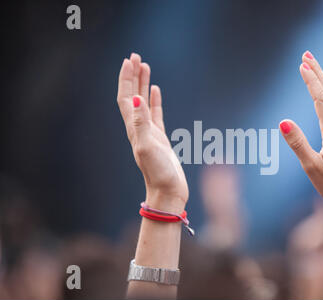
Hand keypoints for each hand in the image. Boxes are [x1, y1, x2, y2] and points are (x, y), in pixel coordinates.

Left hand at [117, 53, 187, 209]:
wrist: (168, 191)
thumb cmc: (159, 173)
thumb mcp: (148, 147)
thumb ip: (142, 123)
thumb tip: (136, 98)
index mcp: (134, 128)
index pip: (126, 97)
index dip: (126, 78)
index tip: (129, 60)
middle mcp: (138, 127)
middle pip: (132, 96)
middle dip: (132, 75)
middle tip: (136, 56)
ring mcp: (149, 132)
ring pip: (143, 102)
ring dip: (142, 83)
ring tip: (145, 66)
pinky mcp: (160, 138)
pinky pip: (155, 113)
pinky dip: (154, 100)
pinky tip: (155, 91)